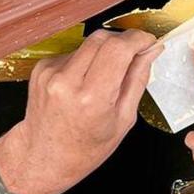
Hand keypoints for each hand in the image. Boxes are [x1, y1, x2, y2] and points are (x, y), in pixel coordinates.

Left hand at [0, 30, 162, 193]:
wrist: (43, 156)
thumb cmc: (86, 147)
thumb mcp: (123, 120)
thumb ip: (138, 79)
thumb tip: (151, 49)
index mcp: (92, 98)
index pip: (118, 48)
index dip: (138, 39)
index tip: (148, 41)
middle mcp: (67, 81)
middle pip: (102, 38)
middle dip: (123, 41)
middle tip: (133, 54)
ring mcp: (50, 73)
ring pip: (87, 43)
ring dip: (103, 51)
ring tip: (104, 77)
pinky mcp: (41, 68)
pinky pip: (72, 52)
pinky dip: (85, 60)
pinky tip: (83, 82)